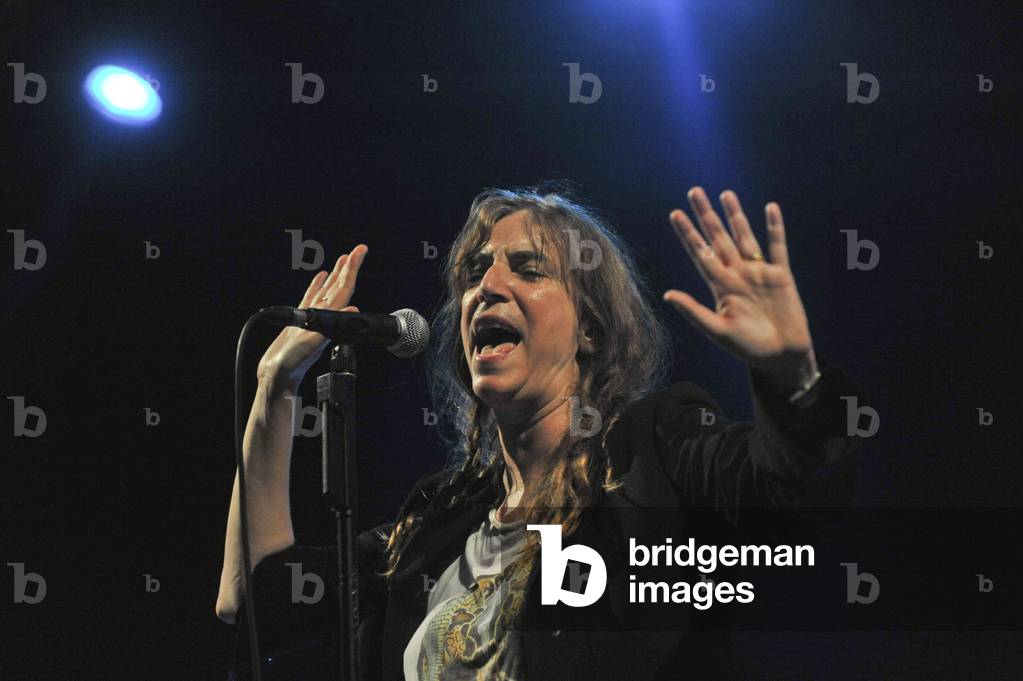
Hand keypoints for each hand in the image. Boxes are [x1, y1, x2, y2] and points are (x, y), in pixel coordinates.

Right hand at [256, 244, 368, 392]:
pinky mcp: (299, 320)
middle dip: (349, 267)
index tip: (359, 252)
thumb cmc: (293, 363)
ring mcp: (312, 317)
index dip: (352, 269)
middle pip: (339, 286)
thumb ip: (332, 326)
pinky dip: (316, 286)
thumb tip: (352, 310)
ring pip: (326, 290)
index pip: (344, 289)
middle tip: (359, 249)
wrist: (277, 376)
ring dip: (336, 274)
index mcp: (329, 318)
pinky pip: (310, 297)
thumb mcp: (314, 343)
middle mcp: (323, 315)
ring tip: (343, 258)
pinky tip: (320, 277)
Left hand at [663, 188, 817, 393]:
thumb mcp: (718, 331)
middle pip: (718, 239)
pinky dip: (774, 228)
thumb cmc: (747, 348)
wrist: (781, 357)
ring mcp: (758, 273)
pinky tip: (770, 208)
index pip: (700, 254)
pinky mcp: (781, 276)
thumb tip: (667, 295)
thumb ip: (695, 312)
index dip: (688, 234)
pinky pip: (777, 247)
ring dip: (735, 216)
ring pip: (744, 237)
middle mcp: (737, 274)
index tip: (675, 214)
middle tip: (694, 191)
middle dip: (706, 216)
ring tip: (725, 194)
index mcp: (720, 287)